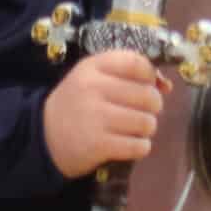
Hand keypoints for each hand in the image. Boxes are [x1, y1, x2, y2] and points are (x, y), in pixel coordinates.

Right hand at [44, 50, 168, 177]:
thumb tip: (166, 85)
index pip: (136, 63)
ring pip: (147, 122)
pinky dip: (140, 147)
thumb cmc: (77, 103)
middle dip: (153, 106)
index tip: (148, 84)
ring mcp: (95, 118)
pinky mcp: (98, 145)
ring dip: (147, 128)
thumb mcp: (94, 78)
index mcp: (92, 67)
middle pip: (148, 95)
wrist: (43, 136)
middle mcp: (93, 89)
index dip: (150, 75)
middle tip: (142, 111)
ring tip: (134, 129)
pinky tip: (129, 144)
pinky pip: (139, 146)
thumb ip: (129, 74)